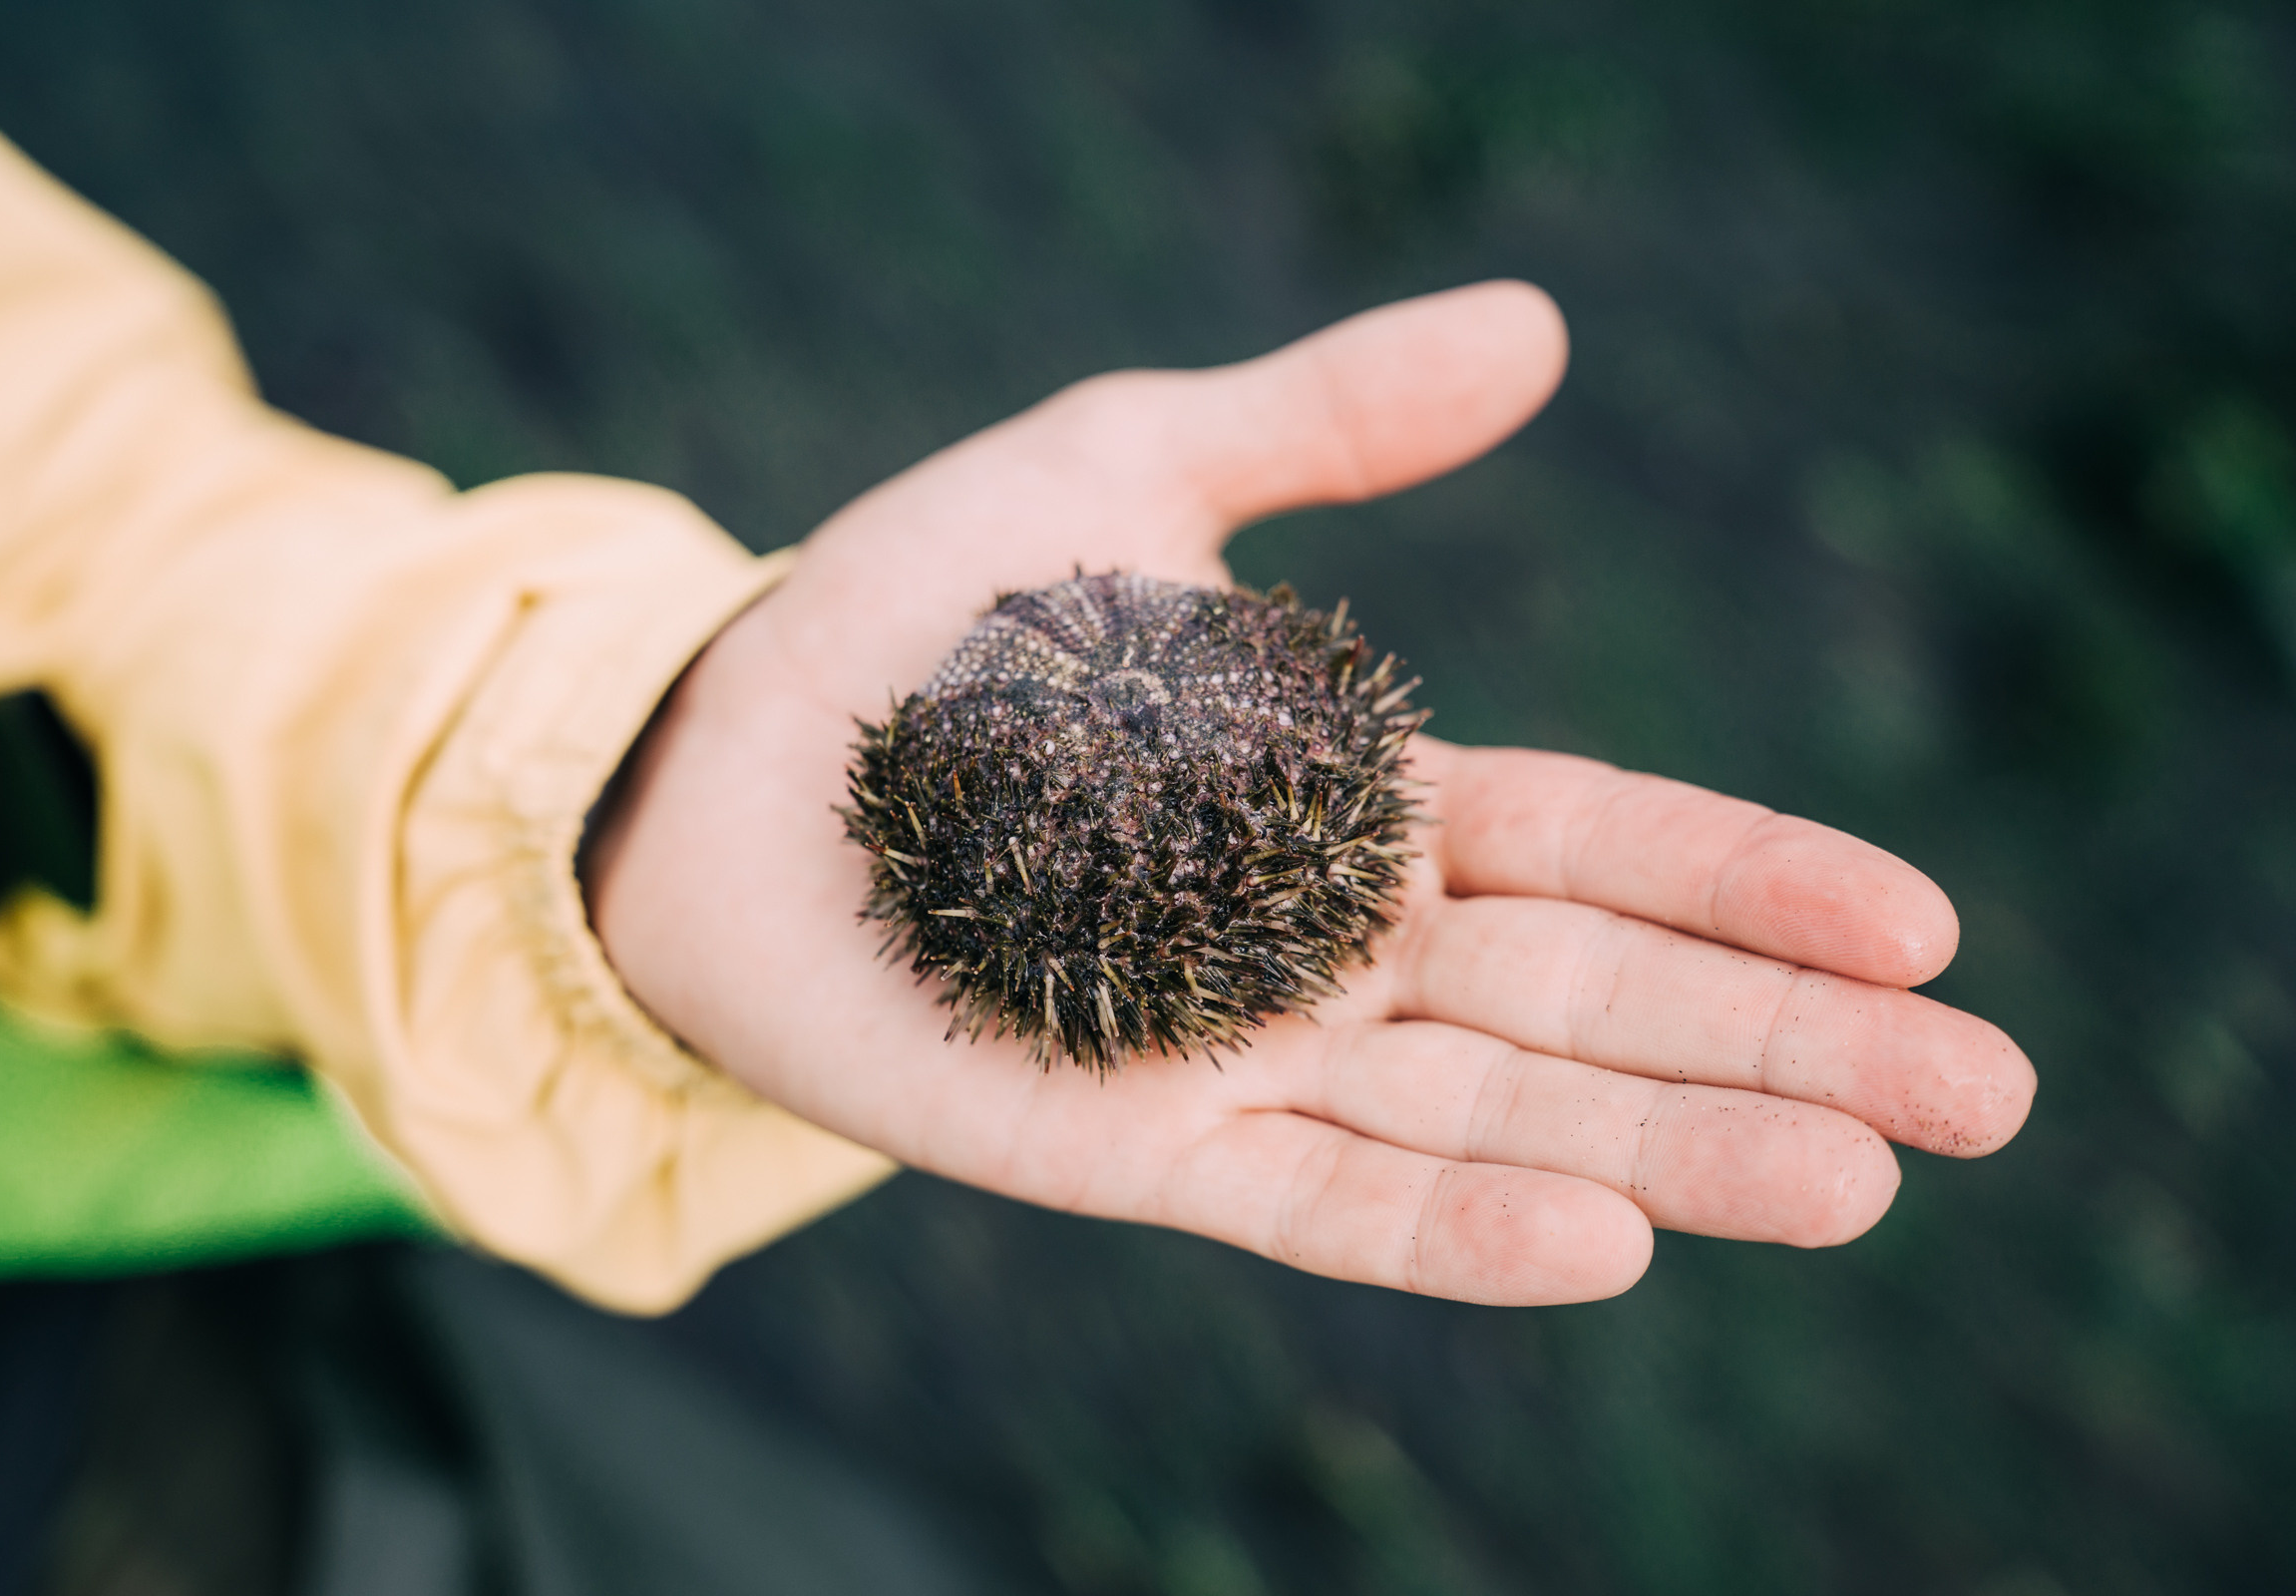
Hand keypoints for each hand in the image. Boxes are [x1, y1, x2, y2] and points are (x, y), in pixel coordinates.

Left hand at [587, 283, 2035, 1304]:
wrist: (708, 753)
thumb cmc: (915, 612)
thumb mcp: (1132, 465)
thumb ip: (1331, 418)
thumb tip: (1542, 327)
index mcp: (1357, 801)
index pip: (1604, 844)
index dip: (1760, 881)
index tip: (1922, 925)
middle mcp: (1330, 945)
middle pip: (1597, 999)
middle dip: (1787, 1045)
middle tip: (1984, 1096)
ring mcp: (1242, 1055)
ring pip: (1496, 1112)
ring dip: (1677, 1144)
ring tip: (1860, 1178)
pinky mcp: (1130, 1146)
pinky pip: (1319, 1200)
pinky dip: (1459, 1223)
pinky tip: (1613, 1237)